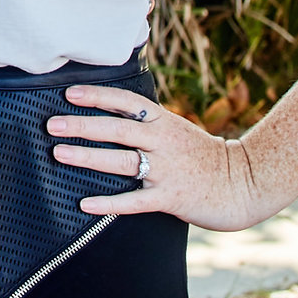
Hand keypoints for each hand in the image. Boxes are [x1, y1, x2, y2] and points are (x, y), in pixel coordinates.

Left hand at [45, 84, 280, 232]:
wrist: (245, 182)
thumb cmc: (205, 157)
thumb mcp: (178, 130)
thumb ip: (149, 124)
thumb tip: (113, 116)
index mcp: (164, 121)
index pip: (125, 102)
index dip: (97, 96)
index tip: (69, 94)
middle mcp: (163, 141)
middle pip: (116, 129)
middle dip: (82, 125)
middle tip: (52, 123)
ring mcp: (166, 170)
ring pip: (120, 160)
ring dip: (87, 156)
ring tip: (59, 153)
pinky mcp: (170, 197)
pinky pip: (133, 200)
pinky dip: (108, 202)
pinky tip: (85, 203)